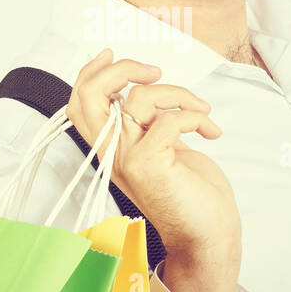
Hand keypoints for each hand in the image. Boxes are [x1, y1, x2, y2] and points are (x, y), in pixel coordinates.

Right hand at [65, 48, 242, 291]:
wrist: (209, 236)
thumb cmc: (192, 192)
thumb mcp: (163, 145)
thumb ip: (148, 120)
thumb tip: (148, 87)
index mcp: (111, 149)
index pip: (80, 103)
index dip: (90, 73)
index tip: (113, 55)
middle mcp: (112, 155)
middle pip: (89, 97)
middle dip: (121, 70)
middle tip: (155, 72)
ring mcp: (128, 161)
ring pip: (139, 99)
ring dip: (179, 94)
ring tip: (201, 110)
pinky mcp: (149, 166)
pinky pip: (170, 119)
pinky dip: (195, 116)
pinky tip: (210, 131)